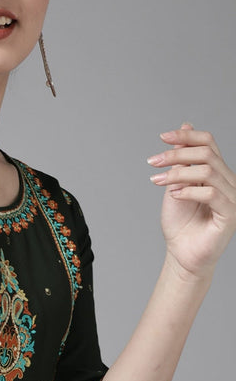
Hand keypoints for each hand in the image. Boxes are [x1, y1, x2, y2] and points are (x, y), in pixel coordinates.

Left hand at [148, 123, 235, 279]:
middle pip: (207, 154)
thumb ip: (181, 160)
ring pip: (207, 172)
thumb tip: (185, 126)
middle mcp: (229, 182)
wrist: (182, 254)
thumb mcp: (176, 185)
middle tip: (153, 162)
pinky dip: (189, 191)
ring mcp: (232, 198)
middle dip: (176, 154)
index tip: (162, 137)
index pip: (209, 143)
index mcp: (217, 173)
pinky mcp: (230, 214)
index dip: (186, 136)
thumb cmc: (180, 224)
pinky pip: (211, 194)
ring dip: (178, 174)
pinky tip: (174, 196)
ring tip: (158, 181)